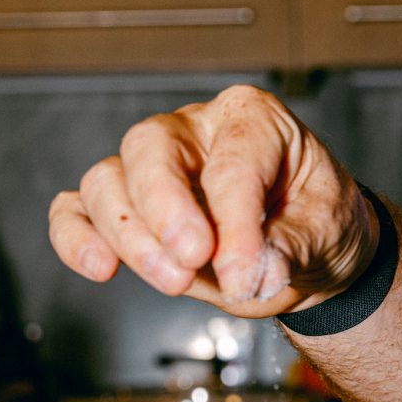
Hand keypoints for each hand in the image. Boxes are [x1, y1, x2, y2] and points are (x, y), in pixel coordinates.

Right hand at [49, 85, 375, 317]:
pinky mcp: (125, 207)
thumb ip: (293, 247)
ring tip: (174, 282)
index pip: (231, 165)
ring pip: (107, 182)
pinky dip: (75, 238)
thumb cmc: (313, 220)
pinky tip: (98, 267)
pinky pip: (76, 210)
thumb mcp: (326, 230)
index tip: (243, 275)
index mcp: (252, 119)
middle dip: (164, 210)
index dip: (235, 225)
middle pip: (149, 149)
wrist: (304, 249)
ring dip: (128, 236)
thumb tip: (259, 271)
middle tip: (190, 262)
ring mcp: (151, 167)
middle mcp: (193, 131)